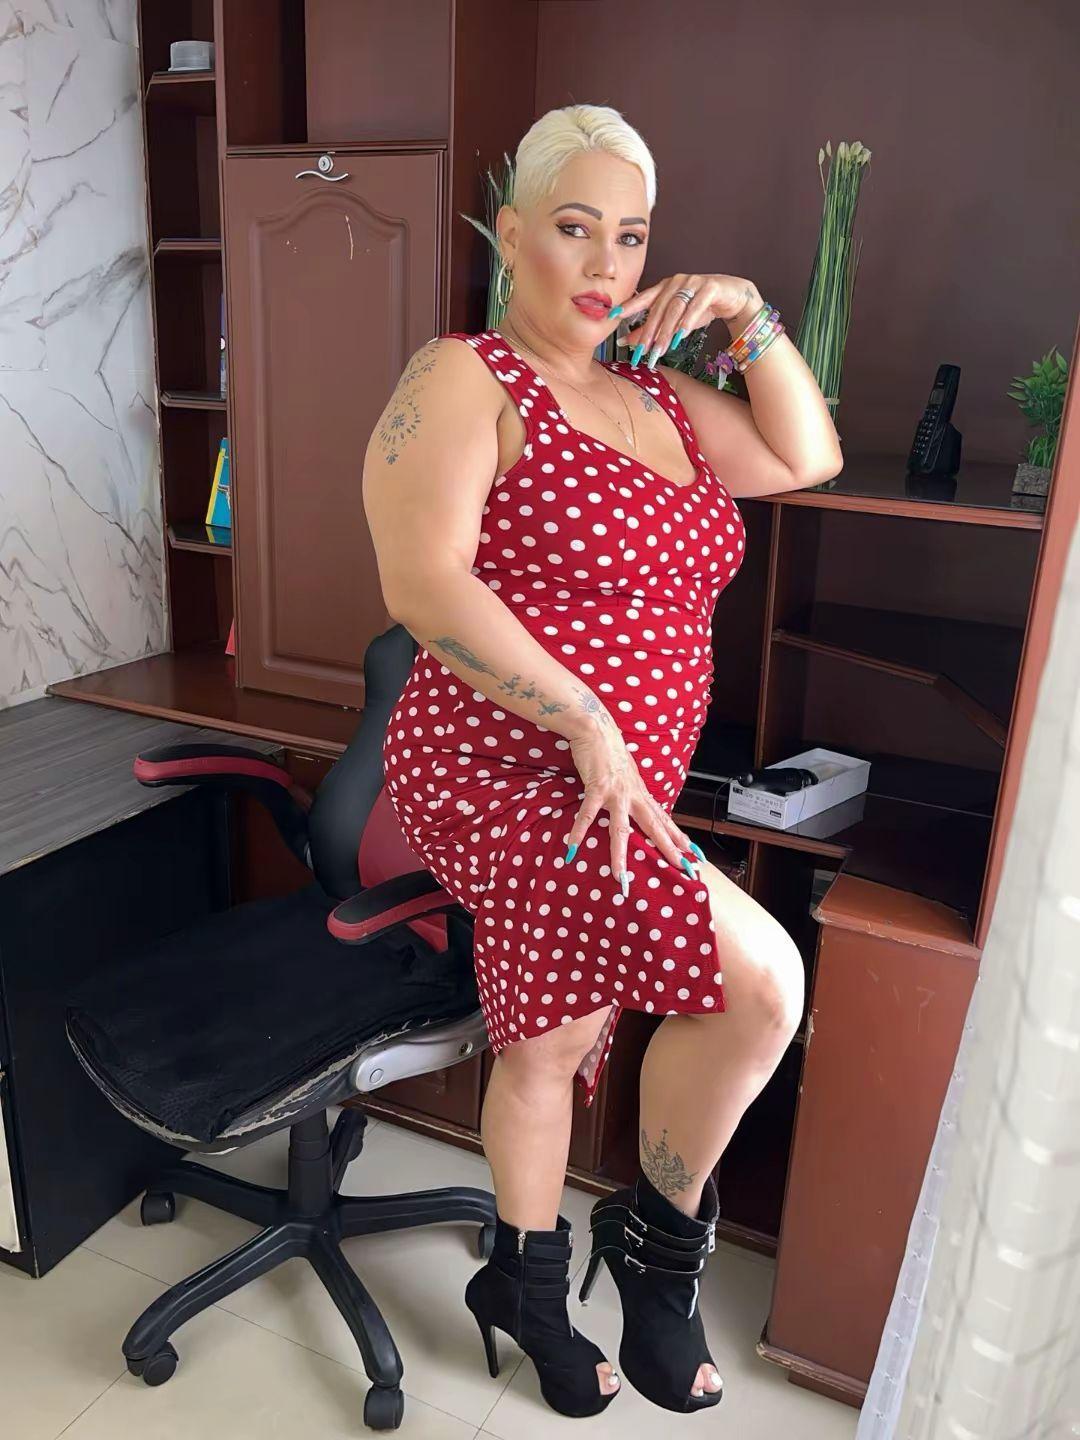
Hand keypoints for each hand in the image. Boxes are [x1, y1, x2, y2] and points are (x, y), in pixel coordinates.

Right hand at [566, 719, 700, 894]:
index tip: (692, 852)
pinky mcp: (597, 788)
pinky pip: (587, 814)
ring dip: (619, 854)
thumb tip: (636, 806)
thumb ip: (632, 793)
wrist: (597, 729)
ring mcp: (616, 793)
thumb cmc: (609, 752)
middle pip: (654, 827)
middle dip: (668, 849)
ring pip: (621, 829)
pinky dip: (579, 831)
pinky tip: (573, 847)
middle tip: (681, 868)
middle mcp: (634, 795)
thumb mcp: (628, 775)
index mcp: (641, 793)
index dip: (678, 836)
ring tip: (620, 876)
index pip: (664, 819)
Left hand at [616, 274, 762, 361]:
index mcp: (665, 287)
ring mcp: (694, 282)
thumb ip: (652, 329)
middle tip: (641, 352)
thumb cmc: (701, 307)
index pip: (643, 298)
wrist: (733, 298)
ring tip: (660, 349)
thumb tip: (626, 342)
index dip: (628, 307)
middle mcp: (677, 282)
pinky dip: (688, 321)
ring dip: (667, 331)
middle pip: (659, 309)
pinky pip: (697, 305)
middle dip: (649, 332)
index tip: (612, 316)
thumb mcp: (674, 321)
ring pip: (676, 308)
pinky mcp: (711, 287)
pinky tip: (681, 336)